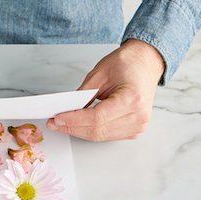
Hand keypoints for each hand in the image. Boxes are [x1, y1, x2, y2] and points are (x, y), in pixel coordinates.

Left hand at [47, 39, 164, 140]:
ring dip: (79, 131)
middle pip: (97, 130)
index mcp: (132, 99)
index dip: (74, 120)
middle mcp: (138, 116)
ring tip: (61, 124)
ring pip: (100, 136)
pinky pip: (107, 135)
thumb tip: (66, 109)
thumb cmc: (128, 63)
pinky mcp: (134, 129)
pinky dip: (90, 131)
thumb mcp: (100, 73)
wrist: (146, 63)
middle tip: (54, 123)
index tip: (57, 118)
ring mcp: (138, 125)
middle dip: (72, 128)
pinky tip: (77, 125)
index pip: (97, 118)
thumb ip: (83, 94)